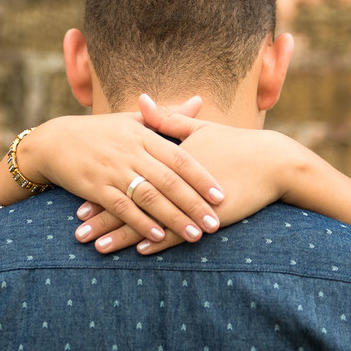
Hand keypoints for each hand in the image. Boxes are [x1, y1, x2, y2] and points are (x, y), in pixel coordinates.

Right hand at [18, 99, 224, 245]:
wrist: (53, 141)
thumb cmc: (98, 132)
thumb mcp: (132, 120)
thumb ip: (168, 116)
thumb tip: (199, 100)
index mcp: (143, 135)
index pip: (180, 158)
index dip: (202, 177)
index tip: (221, 195)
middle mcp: (131, 152)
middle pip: (169, 180)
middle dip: (194, 204)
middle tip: (215, 222)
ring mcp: (113, 170)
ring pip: (149, 196)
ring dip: (173, 218)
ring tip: (194, 235)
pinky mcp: (94, 187)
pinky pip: (121, 207)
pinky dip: (140, 222)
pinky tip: (157, 236)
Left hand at [79, 94, 350, 253]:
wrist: (275, 162)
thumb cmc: (236, 145)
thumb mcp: (198, 128)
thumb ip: (165, 120)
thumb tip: (141, 100)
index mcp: (170, 156)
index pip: (128, 174)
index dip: (103, 187)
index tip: (78, 197)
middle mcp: (176, 178)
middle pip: (132, 198)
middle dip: (101, 217)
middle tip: (75, 231)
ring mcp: (192, 198)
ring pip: (151, 218)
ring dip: (121, 235)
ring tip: (95, 248)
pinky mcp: (211, 214)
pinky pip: (180, 230)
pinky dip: (158, 239)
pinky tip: (138, 250)